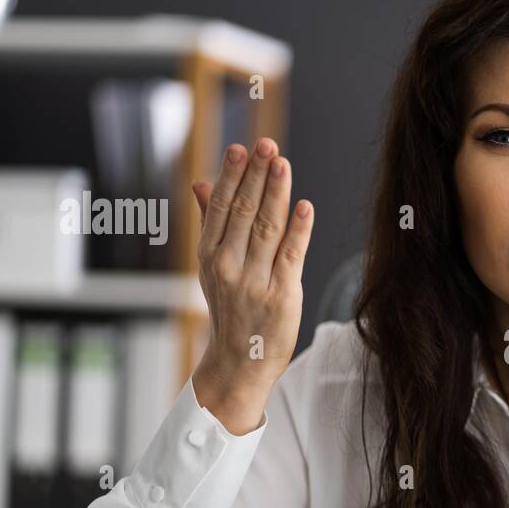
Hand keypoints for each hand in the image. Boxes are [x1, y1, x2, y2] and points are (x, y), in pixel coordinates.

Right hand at [190, 137, 313, 433]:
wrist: (239, 362)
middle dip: (256, 175)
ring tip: (283, 164)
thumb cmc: (231, 310)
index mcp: (209, 256)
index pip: (221, 207)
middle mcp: (228, 266)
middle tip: (267, 145)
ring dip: (276, 193)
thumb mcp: (212, 267)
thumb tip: (203, 183)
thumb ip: (211, 223)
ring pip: (266, 228)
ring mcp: (254, 281)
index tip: (241, 149)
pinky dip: (299, 230)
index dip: (232, 176)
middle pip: (243, 211)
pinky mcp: (281, 296)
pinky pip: (291, 256)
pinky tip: (305, 206)